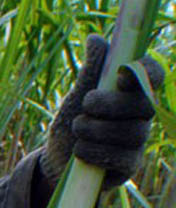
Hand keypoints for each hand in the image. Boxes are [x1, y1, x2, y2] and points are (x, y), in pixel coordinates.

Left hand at [41, 34, 164, 187]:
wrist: (56, 158)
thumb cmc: (71, 123)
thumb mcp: (76, 96)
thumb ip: (89, 72)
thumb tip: (96, 40)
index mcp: (130, 93)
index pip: (154, 76)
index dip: (145, 72)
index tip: (120, 75)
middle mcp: (140, 116)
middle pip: (144, 105)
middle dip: (111, 104)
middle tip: (84, 105)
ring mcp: (137, 142)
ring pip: (133, 133)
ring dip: (98, 129)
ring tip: (76, 128)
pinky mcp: (128, 166)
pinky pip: (123, 158)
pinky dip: (96, 152)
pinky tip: (79, 150)